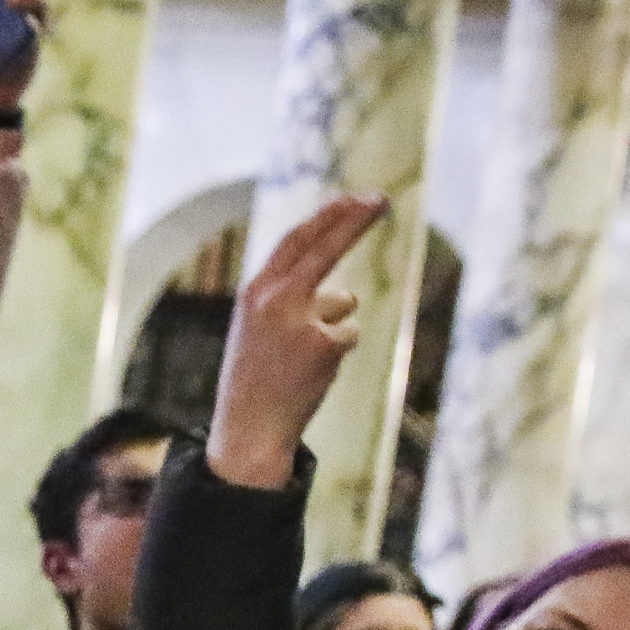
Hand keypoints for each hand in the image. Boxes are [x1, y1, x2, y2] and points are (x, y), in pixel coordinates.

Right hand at [205, 193, 388, 489]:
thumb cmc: (255, 379)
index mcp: (254, 292)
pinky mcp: (325, 345)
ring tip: (304, 358)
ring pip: (344, 301)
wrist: (248, 430)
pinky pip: (350, 334)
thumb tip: (344, 293)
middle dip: (356, 218)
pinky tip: (313, 373)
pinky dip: (338, 352)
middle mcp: (275, 300)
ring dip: (336, 323)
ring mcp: (301, 321)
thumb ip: (290, 302)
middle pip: (326, 246)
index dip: (328, 216)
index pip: (296, 239)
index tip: (354, 198)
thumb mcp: (259, 330)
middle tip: (381, 199)